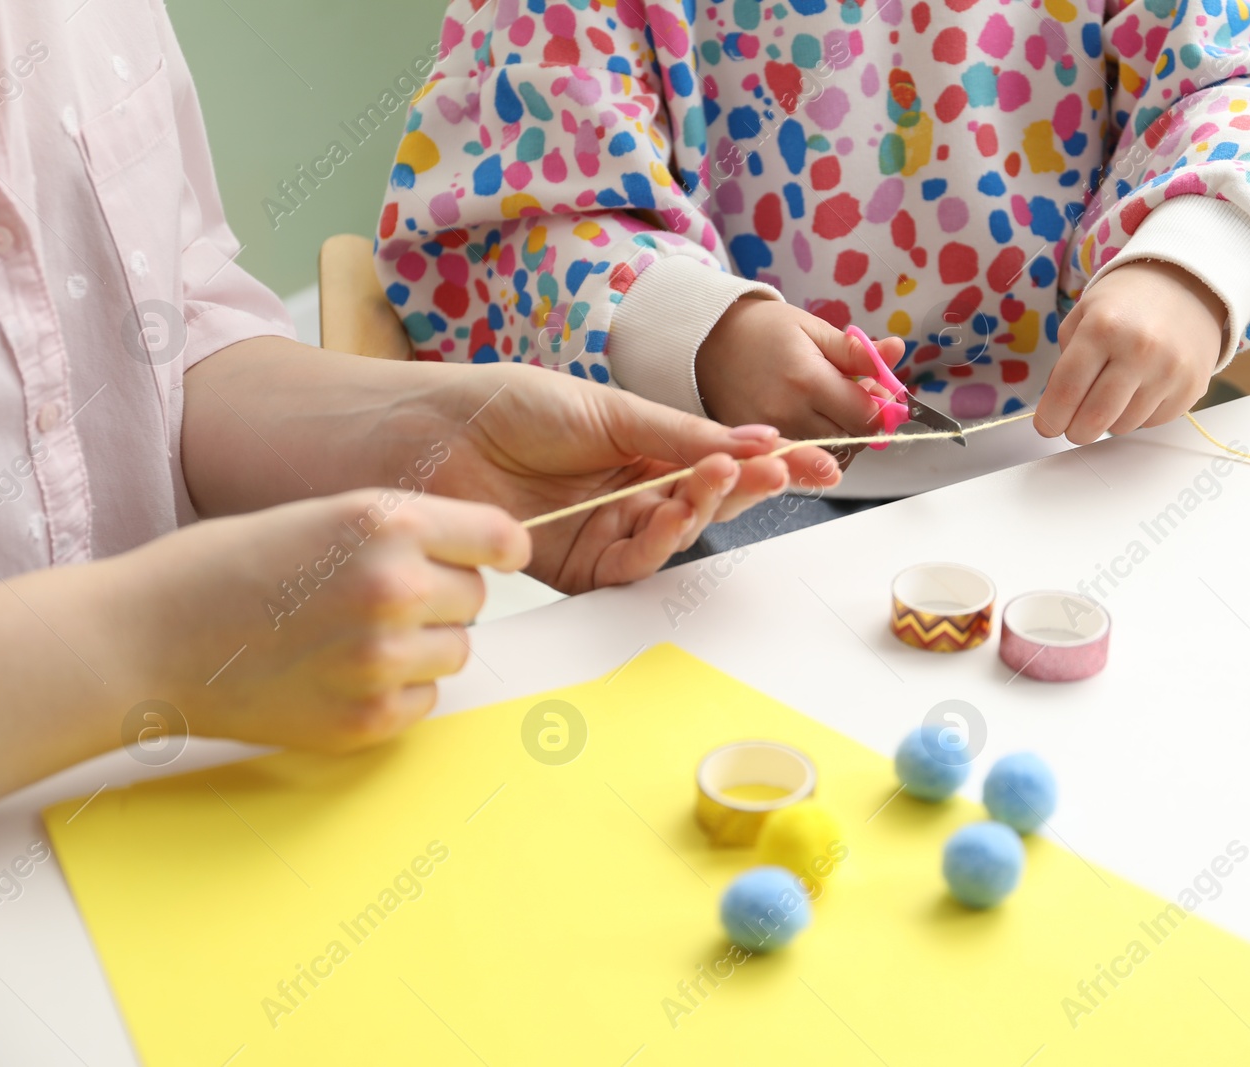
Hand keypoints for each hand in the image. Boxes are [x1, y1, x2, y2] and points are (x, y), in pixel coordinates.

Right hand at [121, 490, 529, 751]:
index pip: (501, 538)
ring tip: (349, 636)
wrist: (146, 639)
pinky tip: (336, 673)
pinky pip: (425, 700)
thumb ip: (402, 531)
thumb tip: (481, 553)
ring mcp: (382, 658)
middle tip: (373, 597)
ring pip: (456, 651)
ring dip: (421, 646)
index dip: (498, 549)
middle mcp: (394, 587)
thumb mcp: (322, 514)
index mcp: (384, 523)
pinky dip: (395, 691)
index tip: (497, 557)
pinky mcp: (367, 718)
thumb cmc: (225, 568)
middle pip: (476, 597)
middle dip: (441, 597)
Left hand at [417, 363, 842, 592]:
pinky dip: (662, 539)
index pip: (717, 460)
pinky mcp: (578, 568)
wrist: (435, 434)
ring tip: (721, 473)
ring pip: (678, 535)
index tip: (814, 458)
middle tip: (786, 468)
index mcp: (640, 447)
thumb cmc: (509, 406)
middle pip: (707, 501)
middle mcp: (628, 493)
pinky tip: (675, 506)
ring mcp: (605, 532)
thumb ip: (681, 435)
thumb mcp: (609, 409)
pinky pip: (634, 566)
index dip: (765, 461)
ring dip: (706, 507)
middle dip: (750, 486)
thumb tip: (757, 441)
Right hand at [696, 298, 901, 452]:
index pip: (867, 416)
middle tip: (853, 398)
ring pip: (831, 457)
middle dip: (863, 424)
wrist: (707, 343)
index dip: (882, 407)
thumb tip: (897, 351)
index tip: (877, 391)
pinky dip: (816, 452)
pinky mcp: (755, 450)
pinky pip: (802, 464)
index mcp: (807, 380)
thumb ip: (856, 350)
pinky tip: (812, 426)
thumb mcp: (812, 329)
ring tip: (830, 410)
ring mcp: (770, 437)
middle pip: (853, 441)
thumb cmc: (763, 331)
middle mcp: (788, 415)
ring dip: (842, 440)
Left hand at [1034, 261, 1226, 444]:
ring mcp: (1170, 371)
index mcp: (1103, 328)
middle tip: (1072, 426)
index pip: (1066, 390)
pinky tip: (1142, 387)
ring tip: (1113, 392)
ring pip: (1122, 425)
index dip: (1050, 418)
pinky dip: (1139, 414)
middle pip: (1094, 418)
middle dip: (1075, 431)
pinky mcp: (1191, 388)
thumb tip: (1057, 411)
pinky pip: (1151, 422)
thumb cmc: (1126, 305)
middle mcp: (1139, 350)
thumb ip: (1063, 363)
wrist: (1187, 286)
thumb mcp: (1083, 316)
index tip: (1046, 426)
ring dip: (1109, 420)